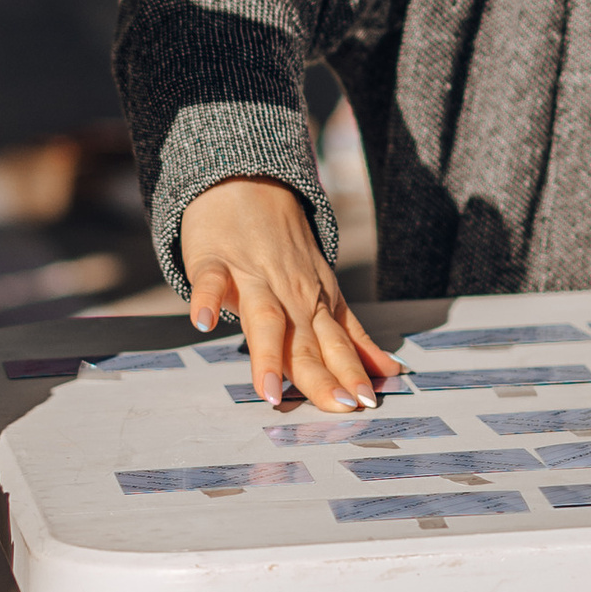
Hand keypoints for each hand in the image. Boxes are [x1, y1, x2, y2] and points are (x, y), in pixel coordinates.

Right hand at [177, 177, 400, 411]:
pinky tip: (203, 322)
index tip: (366, 405)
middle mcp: (289, 293)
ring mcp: (252, 276)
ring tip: (269, 392)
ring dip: (267, 355)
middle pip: (305, 341)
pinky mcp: (214, 261)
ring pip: (263, 318)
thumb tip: (387, 371)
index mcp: (316, 302)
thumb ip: (351, 335)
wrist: (248, 184)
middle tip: (338, 407)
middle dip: (321, 376)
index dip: (351, 374)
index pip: (337, 345)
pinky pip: (210, 281)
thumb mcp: (325, 289)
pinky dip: (206, 299)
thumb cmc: (284, 246)